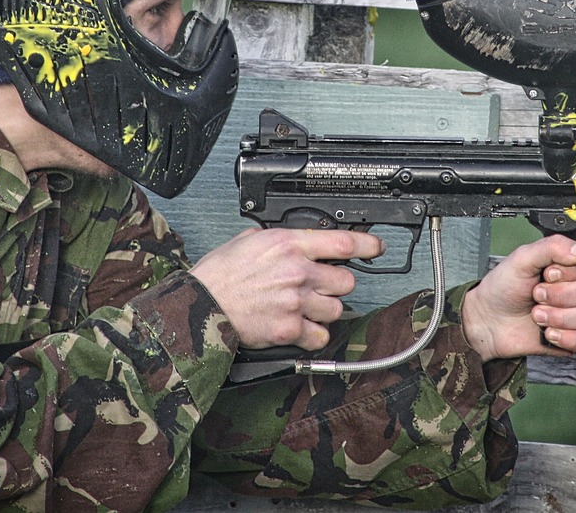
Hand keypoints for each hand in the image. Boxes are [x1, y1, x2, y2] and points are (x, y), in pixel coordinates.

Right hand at [190, 228, 383, 350]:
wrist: (199, 305)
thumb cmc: (219, 275)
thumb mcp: (249, 240)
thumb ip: (279, 240)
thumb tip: (297, 241)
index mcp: (288, 244)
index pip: (342, 242)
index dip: (366, 245)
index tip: (376, 248)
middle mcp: (297, 271)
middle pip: (345, 280)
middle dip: (336, 285)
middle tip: (321, 287)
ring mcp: (295, 301)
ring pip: (337, 309)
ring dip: (326, 310)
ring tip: (306, 308)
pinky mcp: (289, 329)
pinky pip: (320, 336)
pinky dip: (314, 335)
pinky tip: (301, 328)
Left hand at [461, 234, 575, 361]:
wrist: (488, 322)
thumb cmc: (503, 288)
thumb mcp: (521, 259)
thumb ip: (551, 247)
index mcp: (569, 261)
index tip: (550, 273)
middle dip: (560, 295)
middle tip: (536, 294)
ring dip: (560, 317)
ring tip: (536, 314)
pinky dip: (570, 338)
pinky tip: (549, 333)